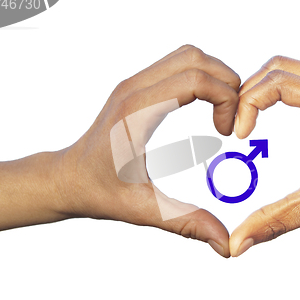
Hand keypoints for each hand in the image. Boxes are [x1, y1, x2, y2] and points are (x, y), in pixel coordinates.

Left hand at [56, 45, 240, 256]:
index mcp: (137, 113)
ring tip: (223, 112)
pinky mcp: (138, 86)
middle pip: (195, 58)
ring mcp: (135, 83)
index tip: (228, 131)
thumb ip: (187, 223)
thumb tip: (226, 244)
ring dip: (215, 76)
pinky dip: (202, 77)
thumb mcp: (144, 210)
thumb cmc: (99, 192)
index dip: (225, 99)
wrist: (67, 178)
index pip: (195, 79)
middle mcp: (135, 88)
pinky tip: (206, 106)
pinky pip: (178, 64)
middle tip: (232, 120)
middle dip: (226, 82)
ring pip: (188, 55)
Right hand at [229, 56, 299, 255]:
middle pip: (281, 66)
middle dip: (250, 89)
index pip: (280, 82)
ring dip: (263, 88)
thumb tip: (236, 243)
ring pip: (291, 69)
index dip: (249, 102)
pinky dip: (278, 92)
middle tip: (236, 122)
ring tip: (247, 118)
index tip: (240, 133)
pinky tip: (267, 115)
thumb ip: (274, 220)